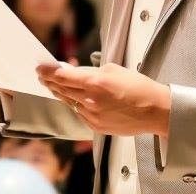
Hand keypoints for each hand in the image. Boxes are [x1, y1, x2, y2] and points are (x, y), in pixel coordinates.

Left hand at [37, 62, 170, 137]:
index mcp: (95, 83)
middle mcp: (91, 101)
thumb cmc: (139, 89)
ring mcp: (93, 116)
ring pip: (70, 102)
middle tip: (43, 76)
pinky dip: (76, 105)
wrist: (155, 111)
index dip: (48, 71)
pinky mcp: (97, 126)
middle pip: (62, 90)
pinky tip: (76, 99)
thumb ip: (91, 71)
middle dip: (50, 82)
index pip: (63, 77)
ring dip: (62, 93)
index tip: (40, 68)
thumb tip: (76, 72)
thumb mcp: (114, 69)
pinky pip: (80, 113)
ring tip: (55, 86)